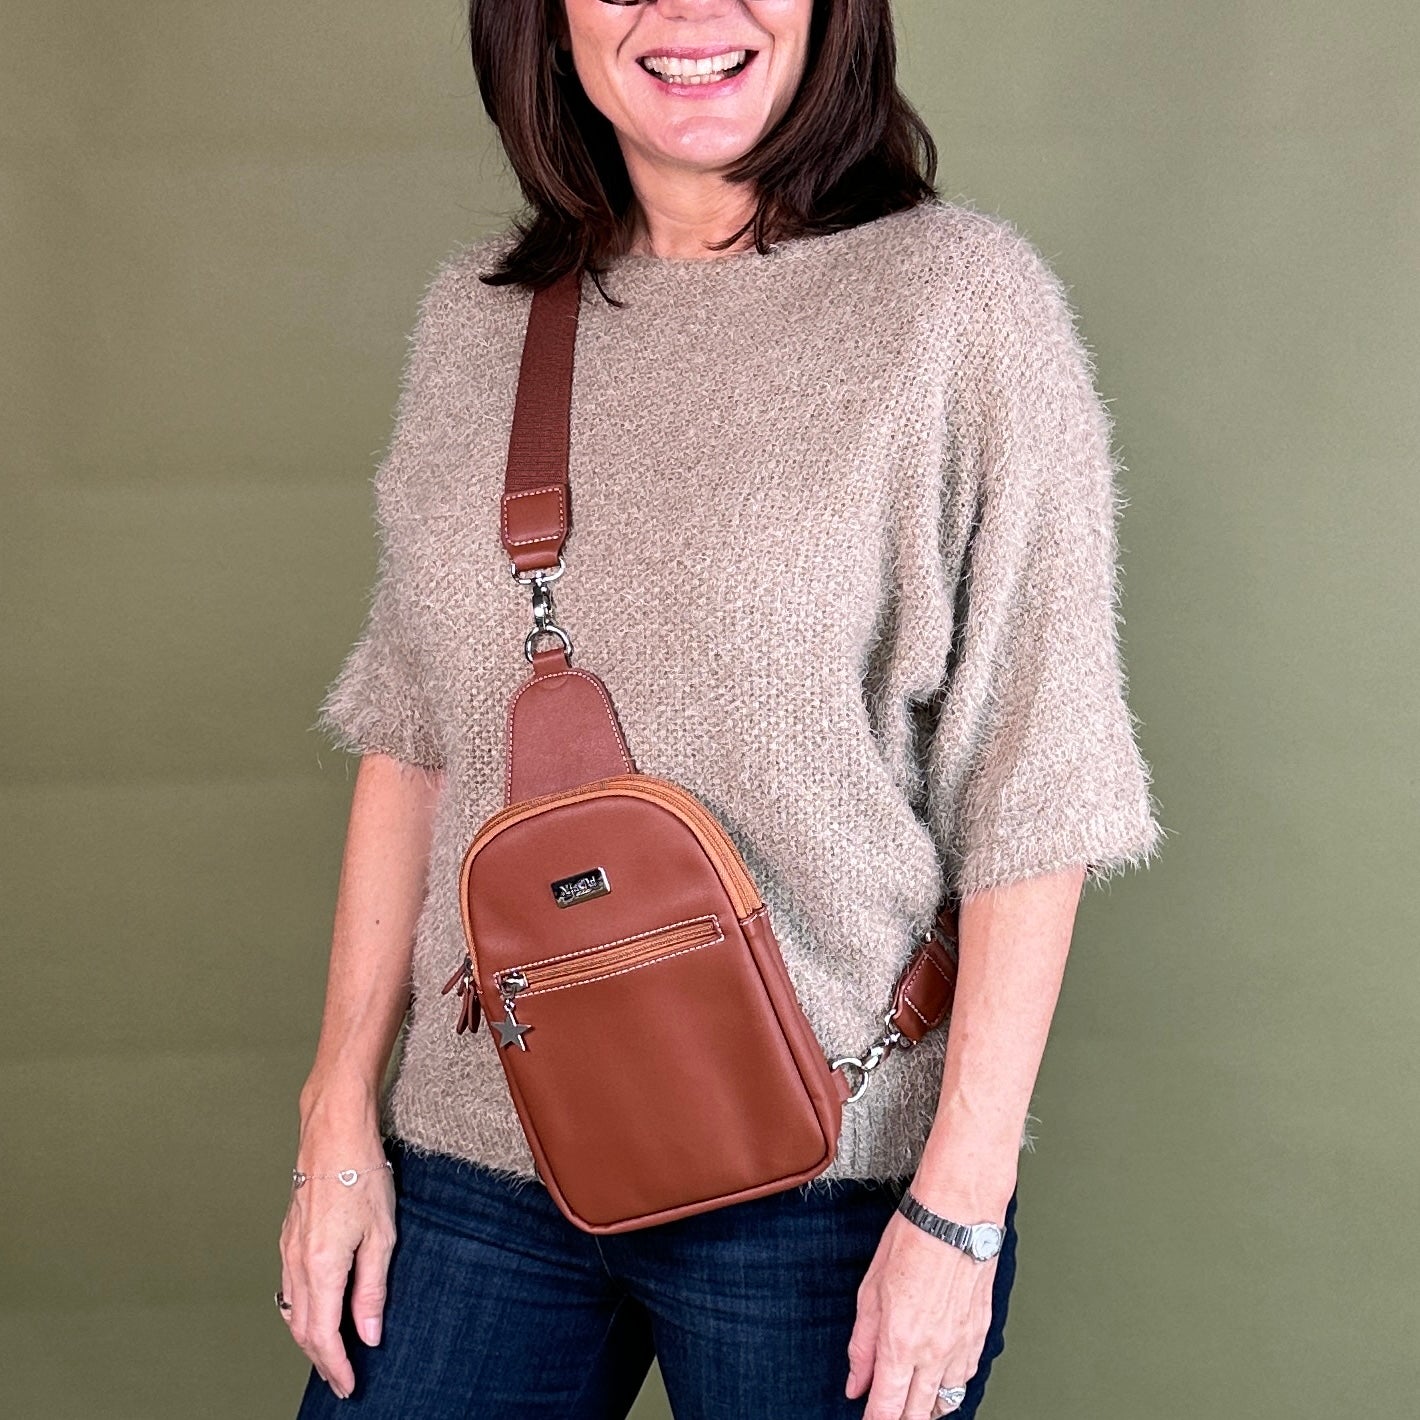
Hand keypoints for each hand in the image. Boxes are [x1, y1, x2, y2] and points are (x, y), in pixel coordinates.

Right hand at [278, 1131, 396, 1400]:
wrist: (334, 1131)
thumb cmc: (361, 1172)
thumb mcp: (381, 1234)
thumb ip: (372, 1288)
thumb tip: (369, 1333)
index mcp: (321, 1267)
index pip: (323, 1335)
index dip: (335, 1365)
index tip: (348, 1384)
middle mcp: (296, 1263)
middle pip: (302, 1329)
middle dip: (320, 1358)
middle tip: (341, 1378)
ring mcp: (288, 1250)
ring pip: (291, 1310)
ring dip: (308, 1337)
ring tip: (330, 1353)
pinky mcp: (287, 1237)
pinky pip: (289, 1288)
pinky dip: (301, 1311)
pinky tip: (316, 1311)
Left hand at [845, 1208, 996, 1419]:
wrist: (958, 1214)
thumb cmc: (913, 1238)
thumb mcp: (870, 1289)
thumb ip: (862, 1343)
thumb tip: (855, 1382)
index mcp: (900, 1342)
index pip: (886, 1408)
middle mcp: (934, 1353)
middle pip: (917, 1414)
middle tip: (885, 1414)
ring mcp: (961, 1347)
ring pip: (946, 1402)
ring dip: (926, 1409)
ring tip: (911, 1405)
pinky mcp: (980, 1335)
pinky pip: (966, 1378)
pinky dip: (951, 1387)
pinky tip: (940, 1382)